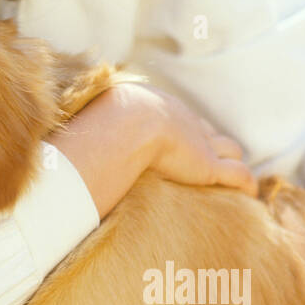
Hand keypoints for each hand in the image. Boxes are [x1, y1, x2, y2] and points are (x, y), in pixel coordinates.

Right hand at [47, 81, 256, 222]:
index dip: (186, 133)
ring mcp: (201, 144)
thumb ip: (85, 119)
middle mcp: (187, 123)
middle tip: (213, 158)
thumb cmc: (106, 117)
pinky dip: (246, 184)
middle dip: (213, 145)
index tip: (183, 144)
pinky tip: (250, 194)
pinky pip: (238, 175)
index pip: (181, 120)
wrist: (128, 123)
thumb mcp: (95, 112)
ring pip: (230, 150)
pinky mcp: (209, 167)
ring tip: (234, 180)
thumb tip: (54, 128)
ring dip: (232, 162)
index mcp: (162, 110)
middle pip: (209, 133)